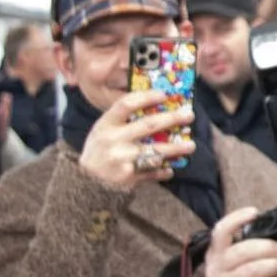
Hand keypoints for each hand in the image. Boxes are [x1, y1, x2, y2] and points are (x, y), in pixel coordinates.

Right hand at [76, 89, 193, 189]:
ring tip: (191, 145)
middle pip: (147, 126)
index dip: (146, 97)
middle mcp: (114, 140)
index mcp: (106, 125)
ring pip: (155, 152)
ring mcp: (122, 160)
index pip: (126, 104)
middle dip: (171, 119)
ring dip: (176, 148)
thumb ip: (123, 120)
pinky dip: (164, 170)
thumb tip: (157, 107)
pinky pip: (153, 172)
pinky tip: (171, 168)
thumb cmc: (99, 150)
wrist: (85, 182)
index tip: (164, 94)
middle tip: (189, 115)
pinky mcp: (129, 178)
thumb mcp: (102, 130)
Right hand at [204, 207, 276, 276]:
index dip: (236, 219)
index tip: (254, 212)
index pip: (220, 231)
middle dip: (268, 248)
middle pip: (243, 250)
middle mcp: (216, 269)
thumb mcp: (235, 266)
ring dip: (276, 267)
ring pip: (254, 270)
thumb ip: (247, 250)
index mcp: (215, 254)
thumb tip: (275, 233)